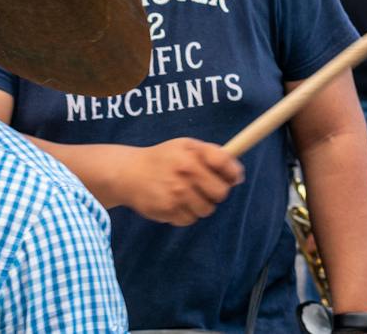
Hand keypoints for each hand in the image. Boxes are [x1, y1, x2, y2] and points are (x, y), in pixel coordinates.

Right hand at [120, 138, 243, 225]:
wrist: (129, 173)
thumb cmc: (163, 158)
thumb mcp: (186, 146)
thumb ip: (212, 155)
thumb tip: (237, 176)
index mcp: (192, 154)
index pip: (225, 163)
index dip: (233, 172)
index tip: (233, 177)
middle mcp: (186, 173)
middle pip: (221, 193)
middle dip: (217, 191)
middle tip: (207, 187)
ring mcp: (177, 194)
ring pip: (207, 210)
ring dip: (201, 204)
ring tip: (187, 194)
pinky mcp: (168, 211)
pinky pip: (190, 219)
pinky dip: (187, 214)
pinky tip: (176, 202)